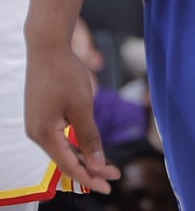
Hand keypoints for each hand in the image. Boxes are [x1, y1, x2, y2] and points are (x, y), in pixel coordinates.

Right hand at [25, 43, 118, 193]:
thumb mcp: (82, 105)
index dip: (89, 177)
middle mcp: (37, 133)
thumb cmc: (64, 74)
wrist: (47, 49)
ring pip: (64, 150)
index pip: (68, 165)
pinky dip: (77, 146)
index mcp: (44, 134)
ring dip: (85, 158)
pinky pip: (61, 139)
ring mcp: (39, 126)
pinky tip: (92, 150)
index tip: (108, 186)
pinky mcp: (43, 118)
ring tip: (109, 167)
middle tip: (115, 177)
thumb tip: (98, 163)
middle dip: (91, 170)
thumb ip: (89, 136)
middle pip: (66, 160)